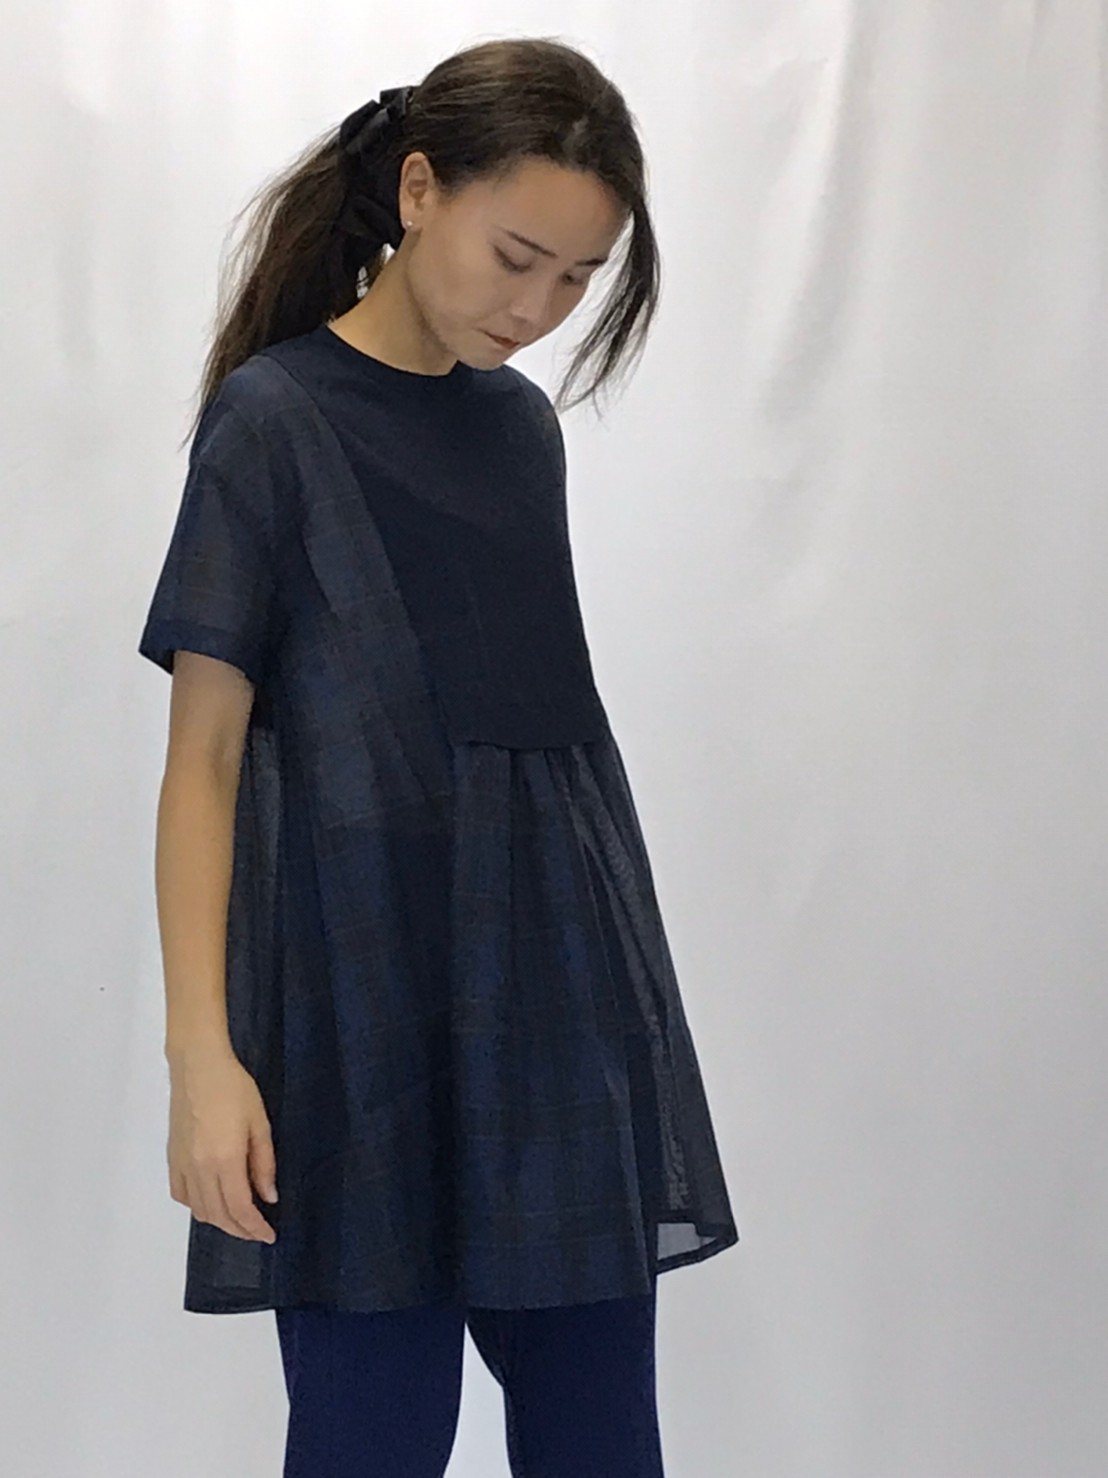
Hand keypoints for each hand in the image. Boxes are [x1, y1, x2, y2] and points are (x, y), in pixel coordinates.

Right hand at [166, 1043, 277, 1242]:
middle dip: (240, 1229)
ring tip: (239, 1218)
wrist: (198, 1066)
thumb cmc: (234, 1088)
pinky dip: (197, 1206)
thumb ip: (263, 1164)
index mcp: (224, 1160)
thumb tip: (268, 1197)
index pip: (240, 1209)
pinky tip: (211, 1200)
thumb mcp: (259, 1123)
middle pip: (218, 1215)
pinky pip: (182, 1195)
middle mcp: (200, 1169)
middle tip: (258, 1231)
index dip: (255, 1228)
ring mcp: (182, 1165)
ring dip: (220, 1221)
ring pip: (199, 1210)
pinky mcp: (172, 1158)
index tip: (269, 1235)